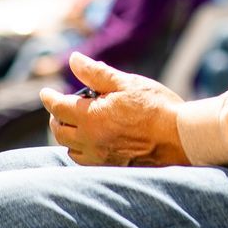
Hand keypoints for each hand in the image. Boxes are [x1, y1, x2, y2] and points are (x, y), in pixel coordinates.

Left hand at [40, 53, 189, 166]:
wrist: (182, 138)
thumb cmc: (157, 107)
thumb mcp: (127, 83)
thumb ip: (96, 74)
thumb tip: (74, 60)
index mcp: (91, 117)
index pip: (58, 107)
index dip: (49, 98)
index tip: (45, 93)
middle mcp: (90, 141)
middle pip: (59, 131)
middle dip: (56, 117)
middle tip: (62, 108)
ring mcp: (100, 158)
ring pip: (71, 149)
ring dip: (68, 136)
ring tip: (77, 125)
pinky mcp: (112, 168)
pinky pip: (87, 161)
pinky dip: (82, 150)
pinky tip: (93, 143)